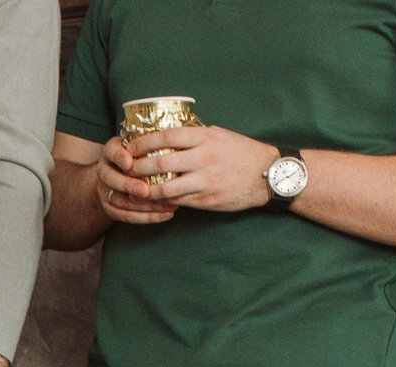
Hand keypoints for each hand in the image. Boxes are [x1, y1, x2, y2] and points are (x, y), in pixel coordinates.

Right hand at [90, 134, 178, 225]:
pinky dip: (146, 217)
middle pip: (111, 179)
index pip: (112, 152)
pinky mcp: (110, 207)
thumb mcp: (141, 143)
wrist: (116, 174)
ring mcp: (105, 190)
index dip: (119, 157)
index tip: (130, 162)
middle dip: (129, 185)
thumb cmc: (140, 155)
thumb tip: (181, 130)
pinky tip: (166, 215)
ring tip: (167, 205)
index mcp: (111, 152)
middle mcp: (104, 170)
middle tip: (146, 191)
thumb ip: (153, 141)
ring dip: (142, 205)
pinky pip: (126, 216)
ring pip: (119, 201)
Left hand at [132, 126, 284, 213]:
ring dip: (146, 190)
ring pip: (165, 187)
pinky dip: (162, 201)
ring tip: (134, 189)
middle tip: (126, 170)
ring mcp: (205, 181)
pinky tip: (153, 200)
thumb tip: (168, 136)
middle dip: (138, 167)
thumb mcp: (221, 136)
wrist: (269, 175)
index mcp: (206, 138)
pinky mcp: (207, 200)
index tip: (130, 147)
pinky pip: (178, 202)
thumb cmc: (242, 153)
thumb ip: (196, 137)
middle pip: (161, 162)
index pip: (167, 136)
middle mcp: (204, 158)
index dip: (144, 142)